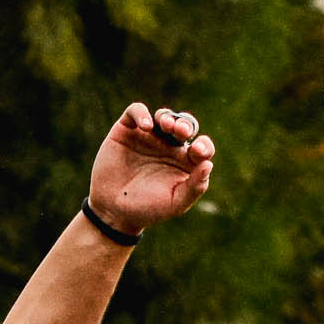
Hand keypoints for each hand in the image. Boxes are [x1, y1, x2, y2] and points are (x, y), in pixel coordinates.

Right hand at [89, 105, 215, 234]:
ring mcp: (148, 137)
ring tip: (167, 126)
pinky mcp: (126, 130)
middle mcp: (169, 147)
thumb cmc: (148, 209)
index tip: (198, 152)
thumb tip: (209, 164)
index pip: (202, 148)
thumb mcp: (175, 203)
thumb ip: (194, 187)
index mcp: (185, 163)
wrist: (113, 211)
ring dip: (167, 117)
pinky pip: (135, 111)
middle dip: (185, 125)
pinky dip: (141, 114)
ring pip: (163, 116)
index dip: (204, 146)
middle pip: (184, 126)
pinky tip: (146, 127)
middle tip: (181, 131)